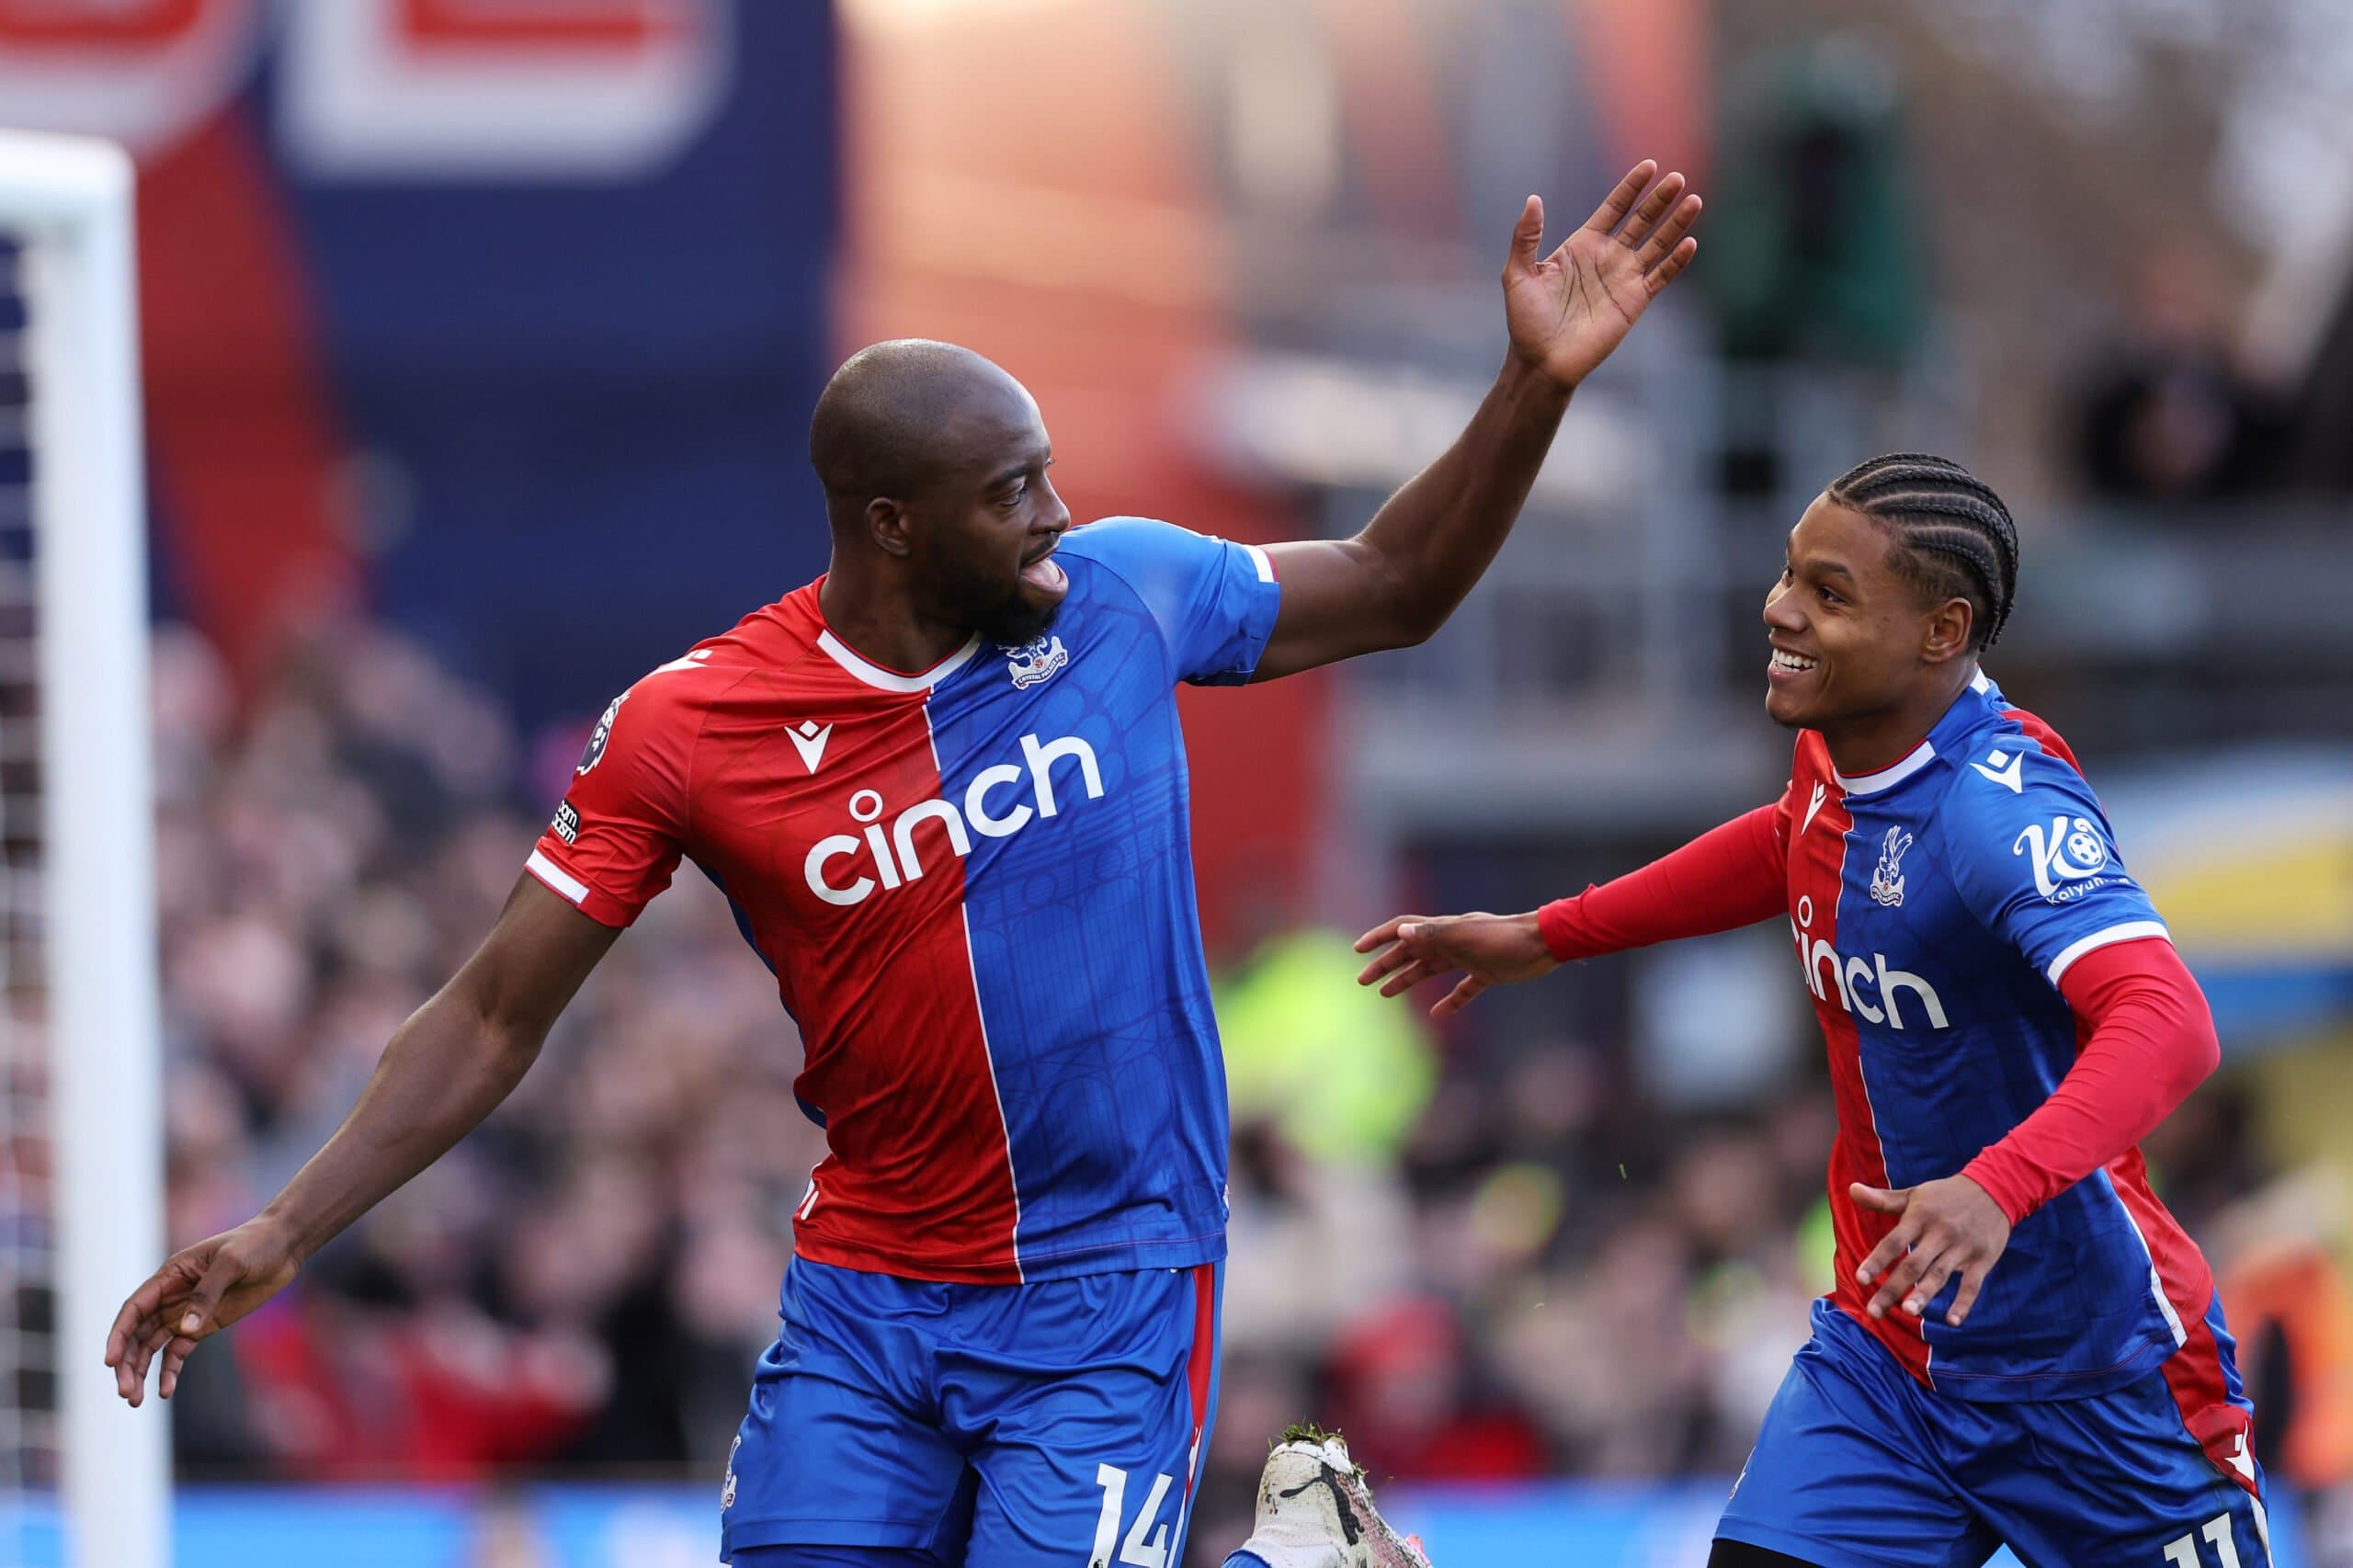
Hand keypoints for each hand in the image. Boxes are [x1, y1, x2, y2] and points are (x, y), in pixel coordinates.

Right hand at [105, 1215, 302, 1405]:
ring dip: (141, 1372)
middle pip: (138, 1333)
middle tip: (126, 1393)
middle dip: (127, 1363)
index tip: (111, 1361)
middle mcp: (170, 1296)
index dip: (119, 1335)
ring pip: (152, 1346)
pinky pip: (178, 1351)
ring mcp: (186, 1312)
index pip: (134, 1309)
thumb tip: (185, 1329)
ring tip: (136, 1400)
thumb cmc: (255, 1245)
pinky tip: (165, 1391)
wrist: (284, 1246)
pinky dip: (169, 1371)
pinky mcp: (203, 1325)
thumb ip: (207, 1294)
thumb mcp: (231, 1263)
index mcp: (170, 1275)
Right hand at [1353, 911, 1556, 1017]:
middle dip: (1386, 966)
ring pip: (1430, 970)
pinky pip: (1462, 989)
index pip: (1403, 929)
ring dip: (1407, 980)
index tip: (1358, 950)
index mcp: (1444, 929)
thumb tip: (1400, 933)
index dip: (1379, 938)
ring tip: (1386, 995)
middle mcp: (1452, 941)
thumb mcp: (1465, 936)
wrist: (1544, 943)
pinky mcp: (1486, 973)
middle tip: (1364, 982)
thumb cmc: (1505, 938)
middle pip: (1411, 953)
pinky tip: (1437, 1014)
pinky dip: (1449, 1001)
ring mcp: (1468, 957)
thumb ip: (1433, 934)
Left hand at [1503, 160, 1702, 389]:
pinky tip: (1690, 243)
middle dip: (1659, 199)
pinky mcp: (1634, 302)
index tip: (1649, 166)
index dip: (1631, 187)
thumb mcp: (1518, 273)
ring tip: (1693, 200)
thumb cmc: (1526, 321)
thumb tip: (1533, 199)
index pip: (1614, 208)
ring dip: (1676, 223)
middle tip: (1677, 177)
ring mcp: (1624, 279)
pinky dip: (1677, 261)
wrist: (1542, 361)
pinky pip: (1661, 277)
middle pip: (1641, 220)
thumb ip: (1525, 236)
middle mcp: (1607, 257)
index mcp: (1582, 245)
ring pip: (1658, 244)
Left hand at [1851, 1176, 2011, 1326]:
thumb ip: (1883, 1199)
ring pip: (1939, 1275)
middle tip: (1874, 1311)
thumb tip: (1851, 1190)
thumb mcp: (1914, 1195)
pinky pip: (1972, 1285)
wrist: (1995, 1189)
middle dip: (1892, 1289)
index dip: (1877, 1260)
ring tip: (1907, 1312)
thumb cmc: (1945, 1196)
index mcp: (1920, 1217)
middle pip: (1913, 1265)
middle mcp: (1940, 1233)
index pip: (1893, 1242)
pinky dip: (1964, 1303)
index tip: (1860, 1279)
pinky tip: (1953, 1322)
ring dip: (1924, 1295)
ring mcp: (1962, 1248)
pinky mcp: (1982, 1260)